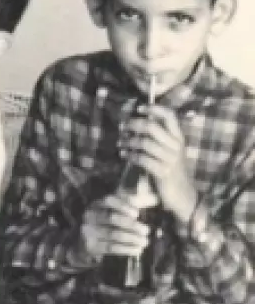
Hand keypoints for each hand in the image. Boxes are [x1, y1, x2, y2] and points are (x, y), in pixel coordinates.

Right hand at [79, 193, 149, 259]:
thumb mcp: (116, 210)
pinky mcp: (91, 246)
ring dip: (132, 239)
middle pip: (112, 218)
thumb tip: (153, 200)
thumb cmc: (107, 223)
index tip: (136, 213)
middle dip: (131, 225)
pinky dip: (126, 250)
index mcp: (97, 204)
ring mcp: (89, 231)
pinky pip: (111, 248)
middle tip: (146, 231)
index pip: (109, 200)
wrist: (86, 242)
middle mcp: (90, 216)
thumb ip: (132, 204)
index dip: (123, 206)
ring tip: (145, 242)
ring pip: (113, 234)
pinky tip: (137, 250)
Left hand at [120, 105, 197, 221]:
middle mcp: (176, 146)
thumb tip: (140, 123)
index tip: (139, 108)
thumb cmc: (173, 171)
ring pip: (145, 142)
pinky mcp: (162, 172)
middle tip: (124, 127)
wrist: (183, 195)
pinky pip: (142, 159)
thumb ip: (160, 138)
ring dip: (129, 141)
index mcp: (179, 138)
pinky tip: (124, 155)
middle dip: (134, 124)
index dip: (154, 108)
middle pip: (152, 127)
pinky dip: (130, 155)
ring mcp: (170, 159)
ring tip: (121, 143)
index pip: (170, 116)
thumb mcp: (171, 152)